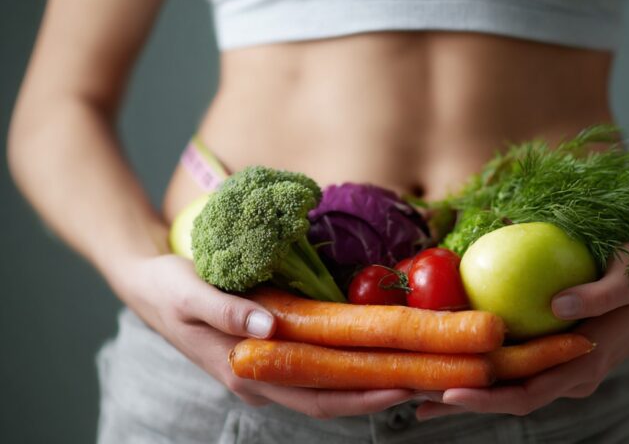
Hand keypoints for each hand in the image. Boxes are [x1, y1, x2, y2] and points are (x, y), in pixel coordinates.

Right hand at [112, 254, 414, 418]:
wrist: (148, 284)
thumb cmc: (168, 287)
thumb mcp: (189, 292)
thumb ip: (226, 309)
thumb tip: (267, 328)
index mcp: (244, 373)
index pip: (314, 396)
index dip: (360, 396)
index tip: (403, 384)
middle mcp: (261, 379)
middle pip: (330, 397)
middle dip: (379, 393)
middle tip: (428, 380)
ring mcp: (267, 367)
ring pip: (328, 383)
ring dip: (369, 379)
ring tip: (415, 366)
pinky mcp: (271, 351)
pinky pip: (318, 363)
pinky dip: (349, 361)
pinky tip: (376, 348)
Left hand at [415, 251, 628, 419]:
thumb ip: (598, 297)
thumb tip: (556, 305)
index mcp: (583, 367)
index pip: (526, 394)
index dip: (486, 399)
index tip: (446, 393)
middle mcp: (565, 376)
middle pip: (502, 397)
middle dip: (456, 399)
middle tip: (407, 394)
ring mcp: (555, 365)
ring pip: (500, 383)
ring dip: (459, 383)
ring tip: (410, 381)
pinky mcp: (546, 349)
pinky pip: (506, 360)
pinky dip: (475, 360)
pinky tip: (441, 349)